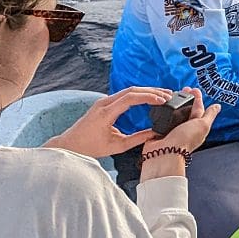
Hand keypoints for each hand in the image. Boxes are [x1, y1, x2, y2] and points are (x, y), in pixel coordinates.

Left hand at [51, 88, 175, 159]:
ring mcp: (103, 102)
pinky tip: (149, 97)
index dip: (149, 97)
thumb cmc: (90, 147)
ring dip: (146, 91)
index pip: (131, 98)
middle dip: (152, 91)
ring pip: (129, 90)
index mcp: (106, 113)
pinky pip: (124, 94)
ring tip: (163, 95)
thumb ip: (137, 139)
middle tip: (169, 95)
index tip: (163, 101)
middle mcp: (104, 103)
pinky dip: (138, 94)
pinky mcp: (104, 104)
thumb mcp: (117, 146)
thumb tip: (155, 134)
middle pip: (132, 90)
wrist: (70, 145)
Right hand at [140, 91, 220, 178]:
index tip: (193, 89)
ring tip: (172, 94)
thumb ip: (209, 115)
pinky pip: (161, 119)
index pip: (199, 109)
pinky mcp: (159, 131)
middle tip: (183, 88)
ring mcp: (172, 130)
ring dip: (174, 103)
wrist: (164, 153)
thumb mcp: (202, 125)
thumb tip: (218, 106)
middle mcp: (185, 129)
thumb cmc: (184, 141)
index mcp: (197, 127)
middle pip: (186, 110)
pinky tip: (161, 105)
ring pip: (174, 113)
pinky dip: (162, 111)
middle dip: (185, 98)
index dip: (197, 98)